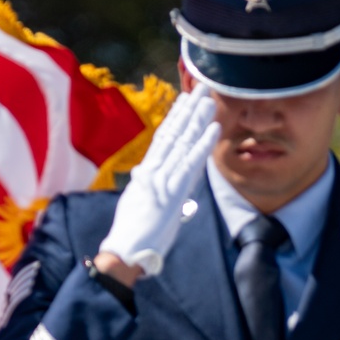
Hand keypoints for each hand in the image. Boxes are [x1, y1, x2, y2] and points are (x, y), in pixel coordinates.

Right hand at [98, 83, 219, 275]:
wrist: (126, 252)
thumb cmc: (134, 238)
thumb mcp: (143, 210)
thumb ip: (153, 195)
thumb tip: (158, 187)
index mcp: (147, 175)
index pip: (163, 140)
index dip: (176, 119)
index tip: (185, 101)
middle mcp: (154, 171)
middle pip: (174, 134)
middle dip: (189, 110)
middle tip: (202, 88)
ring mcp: (162, 179)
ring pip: (183, 142)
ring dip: (198, 120)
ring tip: (209, 99)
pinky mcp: (172, 191)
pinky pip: (191, 162)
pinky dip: (203, 144)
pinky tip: (214, 128)